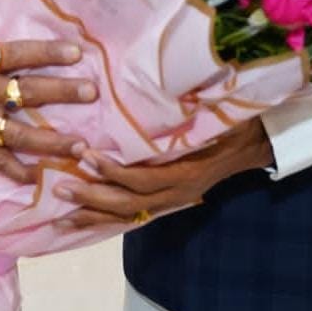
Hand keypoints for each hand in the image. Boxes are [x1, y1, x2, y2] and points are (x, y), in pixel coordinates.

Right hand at [0, 0, 96, 182]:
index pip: (20, 54)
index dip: (49, 52)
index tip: (77, 51)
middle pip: (29, 93)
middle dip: (63, 93)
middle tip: (92, 93)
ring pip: (21, 134)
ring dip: (52, 141)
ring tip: (81, 145)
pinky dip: (15, 172)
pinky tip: (37, 179)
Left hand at [55, 118, 273, 227]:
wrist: (251, 145)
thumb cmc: (230, 124)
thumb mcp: (212, 116)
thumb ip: (186, 112)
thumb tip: (160, 90)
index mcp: (185, 172)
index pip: (143, 178)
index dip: (113, 170)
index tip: (86, 155)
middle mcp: (176, 193)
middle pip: (129, 204)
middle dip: (93, 199)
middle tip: (59, 189)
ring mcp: (172, 202)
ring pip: (128, 215)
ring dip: (94, 215)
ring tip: (60, 216)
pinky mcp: (166, 202)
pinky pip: (133, 215)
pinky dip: (106, 219)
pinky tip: (83, 220)